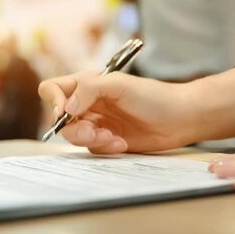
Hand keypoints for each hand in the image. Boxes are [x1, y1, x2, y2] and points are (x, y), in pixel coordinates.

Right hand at [38, 71, 196, 153]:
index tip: (65, 113)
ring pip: (74, 136)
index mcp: (86, 84)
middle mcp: (87, 103)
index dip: (53, 101)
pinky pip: (92, 149)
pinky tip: (122, 143)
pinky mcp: (106, 141)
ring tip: (112, 138)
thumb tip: (66, 107)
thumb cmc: (153, 96)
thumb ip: (88, 90)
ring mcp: (96, 123)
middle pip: (60, 119)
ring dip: (90, 139)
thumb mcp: (119, 84)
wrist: (181, 118)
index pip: (53, 89)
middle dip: (74, 128)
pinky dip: (105, 147)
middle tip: (93, 132)